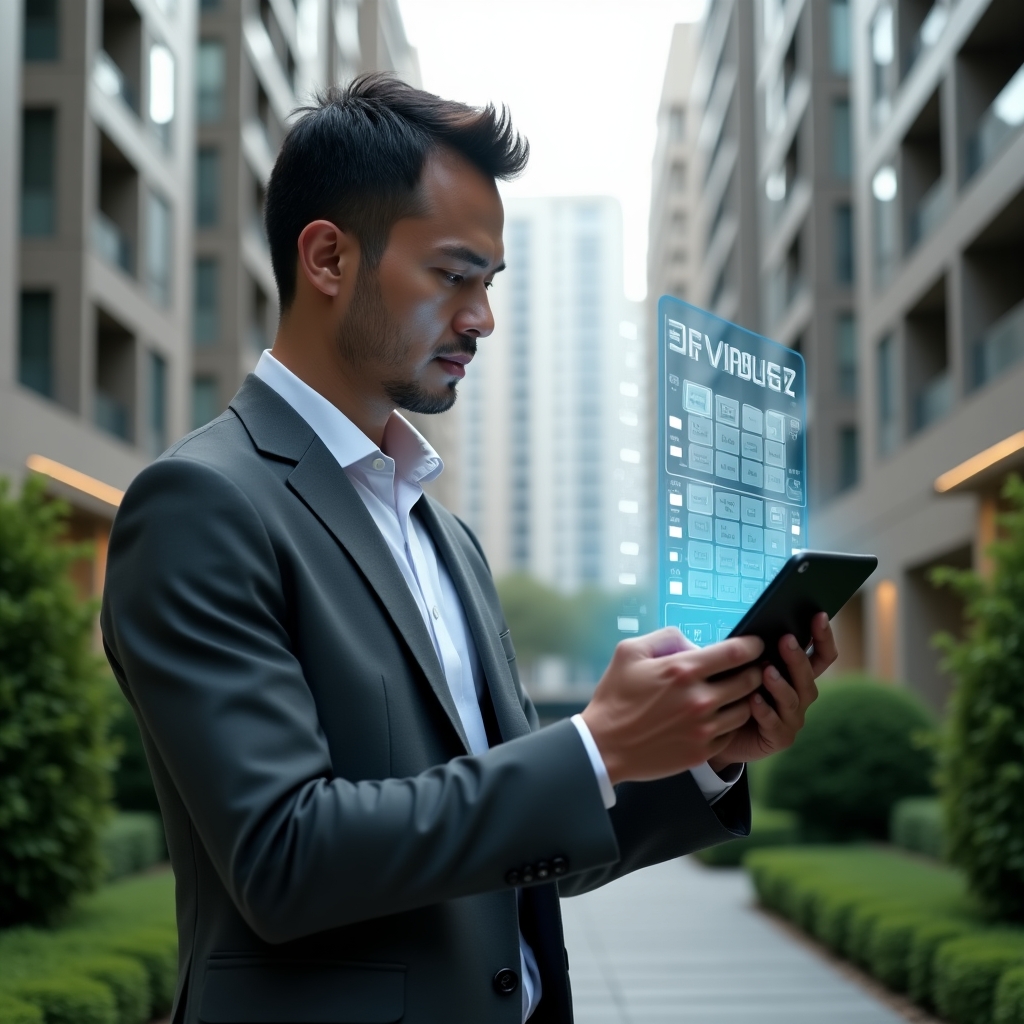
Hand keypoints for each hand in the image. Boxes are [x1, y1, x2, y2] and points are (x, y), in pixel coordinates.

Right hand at [581, 628, 764, 785]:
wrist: (604, 746)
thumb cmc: (615, 696)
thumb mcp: (629, 652)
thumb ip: (665, 637)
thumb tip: (694, 643)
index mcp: (683, 670)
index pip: (736, 652)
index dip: (753, 645)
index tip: (756, 644)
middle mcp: (699, 699)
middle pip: (750, 680)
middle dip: (754, 670)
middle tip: (750, 668)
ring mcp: (703, 728)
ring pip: (745, 708)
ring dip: (745, 698)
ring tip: (734, 693)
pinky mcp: (702, 750)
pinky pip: (731, 732)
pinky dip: (729, 722)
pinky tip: (717, 716)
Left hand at [707, 612, 837, 771]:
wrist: (720, 730)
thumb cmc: (735, 691)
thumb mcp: (745, 666)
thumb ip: (755, 652)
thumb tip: (753, 627)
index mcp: (797, 675)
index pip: (821, 655)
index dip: (823, 637)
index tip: (819, 615)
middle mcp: (800, 695)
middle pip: (808, 676)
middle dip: (797, 657)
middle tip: (786, 639)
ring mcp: (792, 718)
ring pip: (793, 699)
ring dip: (780, 684)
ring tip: (767, 670)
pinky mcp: (779, 737)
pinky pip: (774, 723)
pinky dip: (764, 710)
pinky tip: (753, 699)